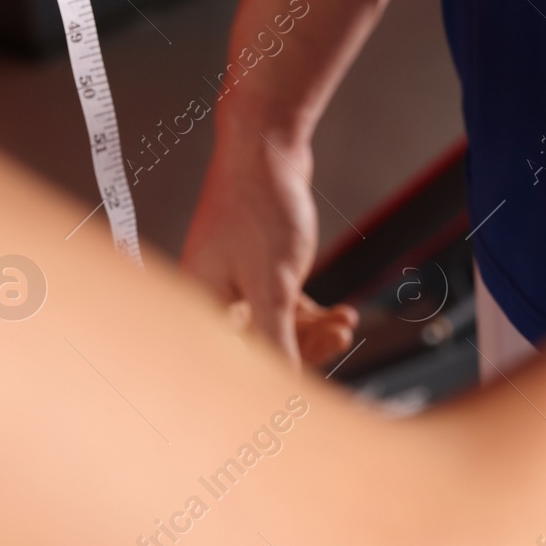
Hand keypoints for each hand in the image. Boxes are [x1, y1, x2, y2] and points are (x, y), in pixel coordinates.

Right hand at [182, 131, 355, 366]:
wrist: (265, 146)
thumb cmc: (258, 207)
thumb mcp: (273, 284)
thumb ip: (276, 341)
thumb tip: (281, 389)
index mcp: (200, 306)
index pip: (233, 364)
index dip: (269, 381)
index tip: (304, 398)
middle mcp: (210, 300)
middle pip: (256, 349)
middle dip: (302, 350)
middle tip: (340, 341)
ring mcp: (234, 285)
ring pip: (275, 328)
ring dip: (313, 332)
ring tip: (346, 323)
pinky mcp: (256, 270)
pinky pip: (283, 307)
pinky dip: (310, 314)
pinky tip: (340, 313)